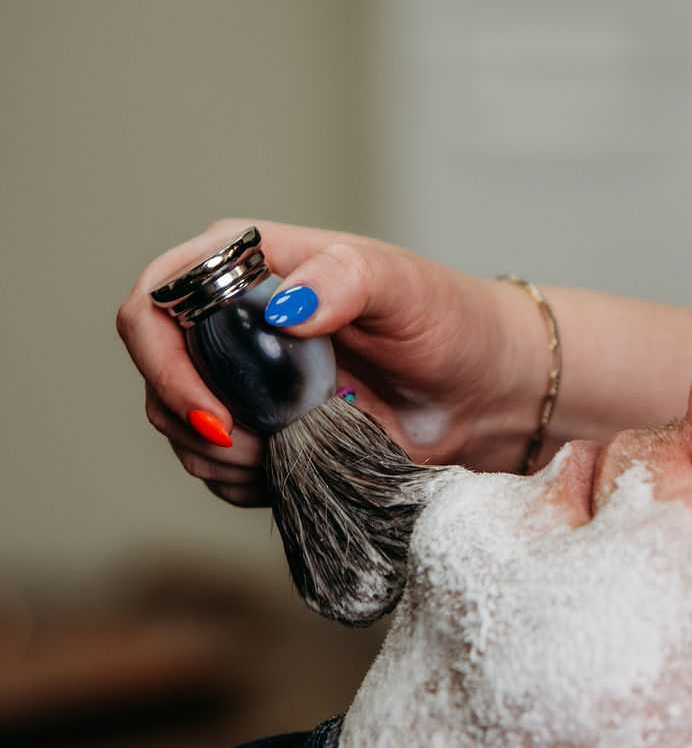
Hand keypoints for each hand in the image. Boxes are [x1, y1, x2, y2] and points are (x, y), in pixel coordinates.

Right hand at [115, 219, 545, 506]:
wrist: (480, 392)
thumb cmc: (447, 322)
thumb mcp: (401, 286)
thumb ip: (344, 279)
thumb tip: (288, 307)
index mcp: (244, 266)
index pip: (155, 300)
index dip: (162, 360)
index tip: (213, 410)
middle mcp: (229, 320)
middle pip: (156, 373)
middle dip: (193, 420)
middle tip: (257, 444)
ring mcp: (241, 380)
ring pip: (178, 427)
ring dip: (217, 457)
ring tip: (285, 453)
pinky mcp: (262, 432)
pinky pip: (216, 467)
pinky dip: (241, 481)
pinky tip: (291, 469)